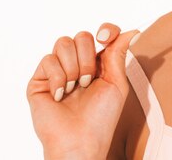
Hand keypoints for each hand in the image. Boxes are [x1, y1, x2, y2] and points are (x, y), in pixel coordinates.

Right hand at [26, 24, 139, 159]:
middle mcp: (77, 63)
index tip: (105, 38)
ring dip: (74, 67)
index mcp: (98, 62)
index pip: (100, 33)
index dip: (105, 30)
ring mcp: (57, 71)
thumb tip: (132, 31)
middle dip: (88, 58)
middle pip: (81, 36)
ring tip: (76, 88)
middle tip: (89, 81)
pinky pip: (48, 60)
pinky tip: (61, 95)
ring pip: (64, 43)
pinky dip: (58, 78)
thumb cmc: (101, 117)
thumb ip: (119, 54)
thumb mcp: (116, 82)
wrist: (81, 140)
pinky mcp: (39, 80)